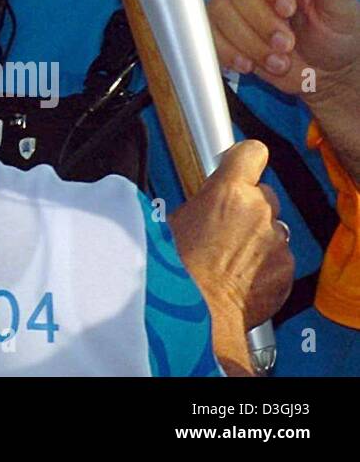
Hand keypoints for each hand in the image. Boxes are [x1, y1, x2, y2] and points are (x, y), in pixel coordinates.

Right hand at [170, 141, 293, 335]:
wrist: (194, 309)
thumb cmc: (175, 264)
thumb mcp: (175, 218)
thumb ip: (204, 202)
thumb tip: (206, 200)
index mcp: (229, 190)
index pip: (252, 152)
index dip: (246, 158)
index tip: (240, 165)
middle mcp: (259, 210)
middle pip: (264, 195)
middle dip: (250, 207)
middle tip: (226, 227)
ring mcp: (276, 241)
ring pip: (273, 229)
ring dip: (258, 239)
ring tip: (231, 259)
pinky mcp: (287, 270)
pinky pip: (280, 259)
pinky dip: (266, 266)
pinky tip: (242, 277)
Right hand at [208, 0, 359, 102]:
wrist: (325, 68)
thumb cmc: (337, 33)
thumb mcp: (343, 10)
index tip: (287, 10)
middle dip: (261, 21)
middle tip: (286, 44)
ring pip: (220, 10)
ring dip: (248, 41)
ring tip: (277, 61)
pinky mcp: (221, 24)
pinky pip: (209, 32)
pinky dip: (228, 52)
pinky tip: (250, 63)